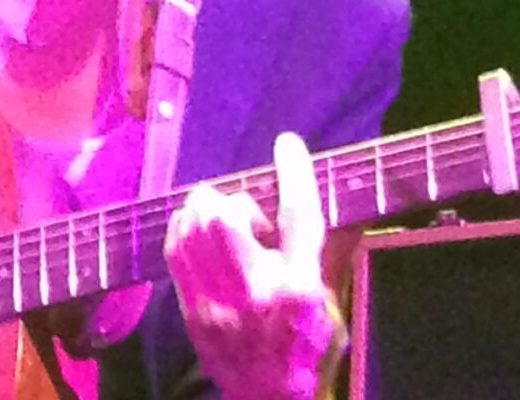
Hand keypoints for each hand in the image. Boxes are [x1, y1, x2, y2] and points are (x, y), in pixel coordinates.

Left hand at [164, 133, 344, 399]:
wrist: (269, 399)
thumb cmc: (309, 352)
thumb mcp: (332, 302)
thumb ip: (332, 251)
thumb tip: (343, 205)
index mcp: (300, 288)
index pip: (298, 218)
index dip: (294, 173)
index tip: (288, 143)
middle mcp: (255, 291)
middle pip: (228, 215)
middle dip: (238, 203)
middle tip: (254, 225)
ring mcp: (216, 301)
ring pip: (195, 226)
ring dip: (210, 213)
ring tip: (231, 234)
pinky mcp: (191, 309)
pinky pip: (175, 248)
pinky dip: (187, 229)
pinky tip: (203, 238)